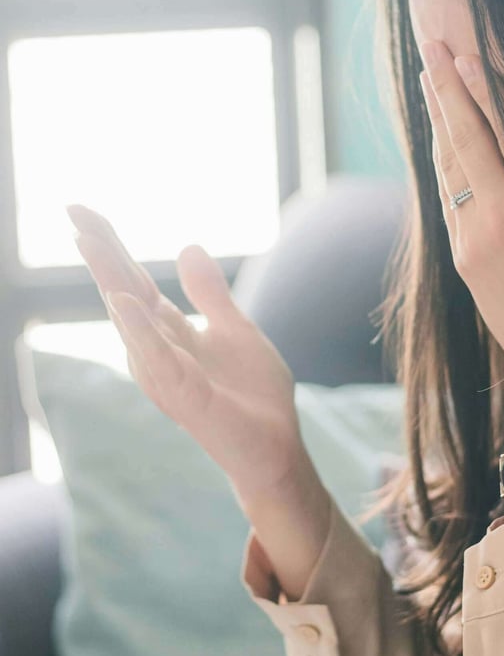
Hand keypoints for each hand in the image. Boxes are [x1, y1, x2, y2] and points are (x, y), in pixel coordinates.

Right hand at [65, 203, 331, 597]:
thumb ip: (210, 293)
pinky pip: (159, 359)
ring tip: (88, 240)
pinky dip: (141, 330)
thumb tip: (188, 245)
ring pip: (131, 320)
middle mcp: (159, 351)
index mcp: (170, 333)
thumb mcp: (236, 329)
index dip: (111, 246)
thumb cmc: (253, 394)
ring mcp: (168, 374)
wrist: (278, 446)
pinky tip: (125, 301)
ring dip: (111, 281)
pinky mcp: (185, 396)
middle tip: (73, 210)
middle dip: (101, 253)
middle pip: (123, 292)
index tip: (82, 210)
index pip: (133, 282)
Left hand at [418, 40, 503, 451]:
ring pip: (446, 170)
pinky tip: (439, 141)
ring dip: (437, 124)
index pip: (503, 136)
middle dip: (444, 93)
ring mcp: (470, 242)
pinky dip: (441, 163)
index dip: (481, 92)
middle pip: (461, 143)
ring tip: (429, 84)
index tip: (464, 54)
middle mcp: (494, 221)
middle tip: (428, 49)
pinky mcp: (460, 258)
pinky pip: (445, 198)